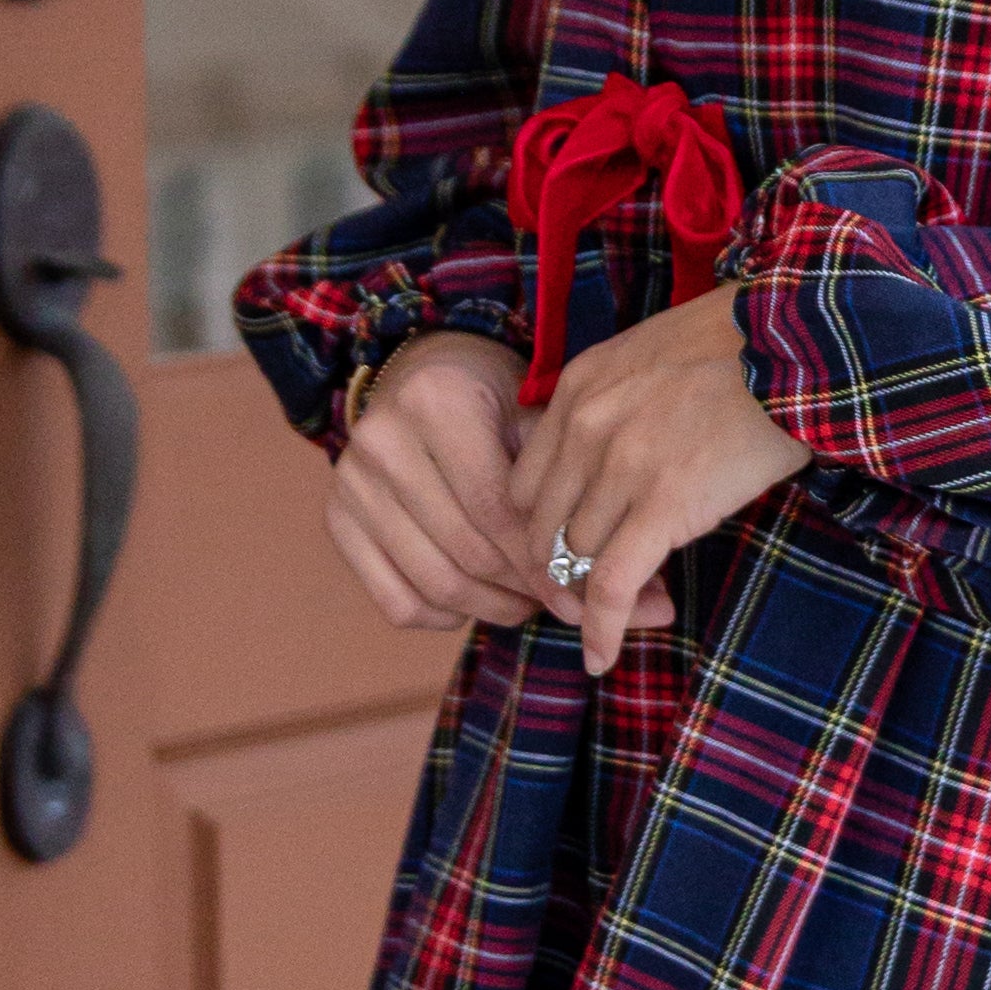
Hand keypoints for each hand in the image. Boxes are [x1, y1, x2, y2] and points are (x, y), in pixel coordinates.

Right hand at [328, 330, 675, 641]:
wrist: (420, 374)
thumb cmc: (495, 398)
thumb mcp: (538, 419)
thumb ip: (584, 493)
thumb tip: (654, 605)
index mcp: (437, 402)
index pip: (499, 511)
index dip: (547, 563)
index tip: (591, 595)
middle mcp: (381, 439)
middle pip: (470, 554)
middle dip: (528, 592)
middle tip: (569, 605)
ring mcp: (349, 483)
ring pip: (436, 584)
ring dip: (493, 608)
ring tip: (530, 602)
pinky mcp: (335, 520)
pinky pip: (397, 601)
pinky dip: (445, 616)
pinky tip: (479, 599)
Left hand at [508, 284, 808, 675]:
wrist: (800, 342)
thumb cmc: (745, 345)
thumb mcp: (653, 353)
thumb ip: (617, 400)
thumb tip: (614, 457)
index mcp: (579, 388)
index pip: (529, 483)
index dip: (547, 529)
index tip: (575, 551)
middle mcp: (584, 426)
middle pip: (544, 528)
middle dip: (563, 572)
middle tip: (594, 596)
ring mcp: (620, 466)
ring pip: (577, 560)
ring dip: (595, 599)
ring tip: (627, 618)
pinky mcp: (664, 505)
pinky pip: (613, 584)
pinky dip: (603, 629)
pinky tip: (604, 656)